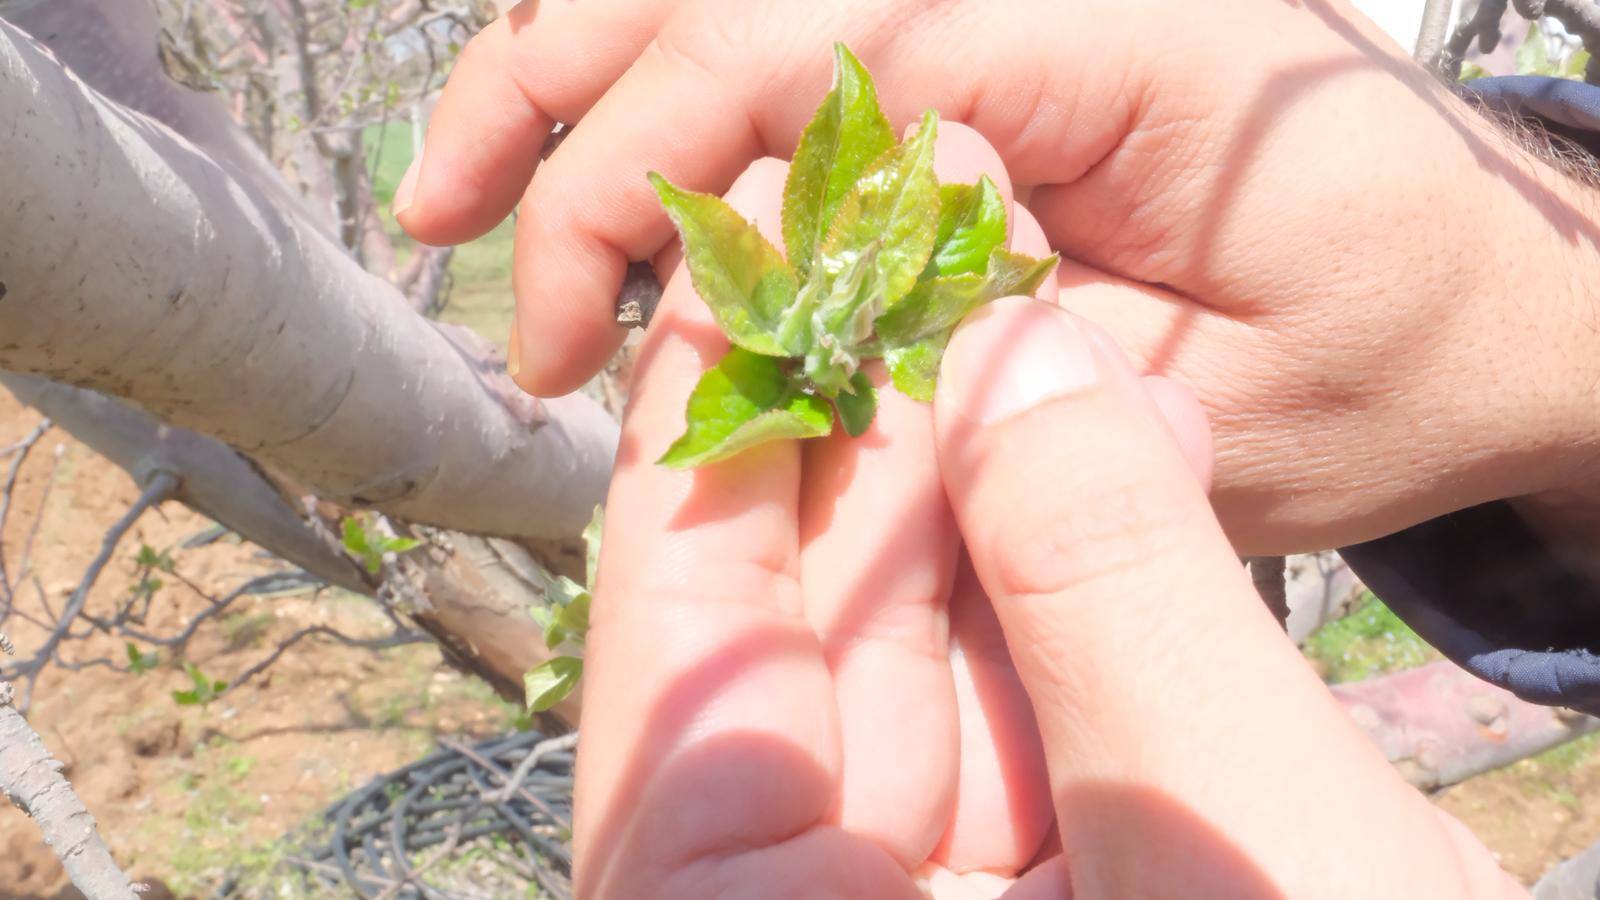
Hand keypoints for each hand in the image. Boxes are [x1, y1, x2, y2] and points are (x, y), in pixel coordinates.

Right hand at [398, 0, 1599, 552]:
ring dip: (586, 68)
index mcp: (1124, 37)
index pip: (817, 42)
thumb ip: (1026, 378)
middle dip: (570, 99)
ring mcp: (1015, 7)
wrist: (1488, 302)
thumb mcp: (1230, 423)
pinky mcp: (993, 54)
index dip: (651, 164)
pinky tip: (596, 151)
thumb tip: (811, 328)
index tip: (559, 318)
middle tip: (444, 227)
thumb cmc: (1390, 363)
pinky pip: (800, 34)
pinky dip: (673, 81)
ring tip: (467, 187)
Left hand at [574, 142, 1061, 896]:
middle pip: (801, 627)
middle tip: (895, 235)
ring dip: (978, 479)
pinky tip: (1095, 440)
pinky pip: (1008, 717)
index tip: (747, 247)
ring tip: (1013, 304)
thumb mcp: (1210, 831)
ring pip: (916, 658)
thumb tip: (1021, 353)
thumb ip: (1107, 594)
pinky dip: (1053, 583)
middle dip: (869, 417)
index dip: (719, 419)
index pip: (682, 638)